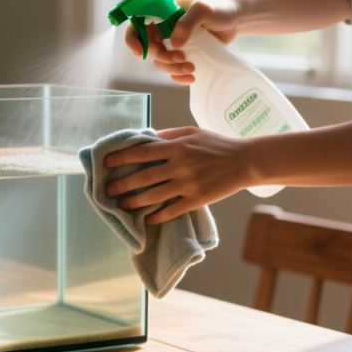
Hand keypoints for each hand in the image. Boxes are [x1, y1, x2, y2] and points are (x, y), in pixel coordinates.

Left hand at [103, 127, 251, 223]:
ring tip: (122, 205)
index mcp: (177, 147)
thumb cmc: (217, 145)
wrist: (245, 161)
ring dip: (134, 202)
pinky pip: (172, 210)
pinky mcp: (197, 199)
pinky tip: (146, 219)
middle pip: (144, 176)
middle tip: (107, 190)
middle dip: (122, 184)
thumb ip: (168, 135)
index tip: (107, 163)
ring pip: (154, 195)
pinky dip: (157, 216)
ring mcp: (189, 184)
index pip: (142, 152)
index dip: (121, 157)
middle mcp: (180, 165)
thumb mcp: (192, 132)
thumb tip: (145, 138)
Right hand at [124, 0, 240, 85]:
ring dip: (171, 69)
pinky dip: (178, 76)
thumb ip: (188, 21)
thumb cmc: (221, 8)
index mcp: (162, 13)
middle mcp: (164, 28)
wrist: (237, 19)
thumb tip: (174, 43)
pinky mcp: (184, 54)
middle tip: (180, 58)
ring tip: (191, 68)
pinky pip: (173, 69)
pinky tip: (192, 77)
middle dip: (162, 57)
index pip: (137, 24)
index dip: (133, 39)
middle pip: (149, 47)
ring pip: (161, 61)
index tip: (141, 52)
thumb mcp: (204, 9)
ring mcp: (173, 42)